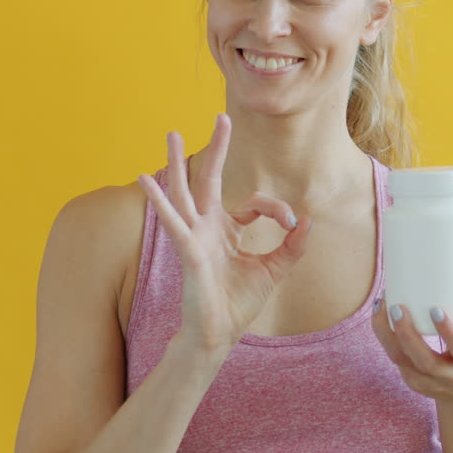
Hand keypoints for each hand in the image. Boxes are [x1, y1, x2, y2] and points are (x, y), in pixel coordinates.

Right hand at [137, 113, 314, 352]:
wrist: (218, 334)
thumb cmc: (238, 304)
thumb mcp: (274, 271)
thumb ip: (291, 247)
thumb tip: (308, 221)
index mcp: (226, 230)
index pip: (252, 202)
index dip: (275, 208)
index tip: (291, 223)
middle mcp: (207, 227)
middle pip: (210, 179)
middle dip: (216, 149)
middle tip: (221, 118)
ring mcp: (194, 236)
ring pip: (184, 192)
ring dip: (178, 163)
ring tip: (171, 134)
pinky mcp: (187, 250)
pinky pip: (173, 220)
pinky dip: (159, 200)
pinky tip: (144, 179)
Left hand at [370, 288, 452, 403]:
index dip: (449, 333)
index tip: (436, 309)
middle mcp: (451, 376)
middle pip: (425, 361)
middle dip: (408, 335)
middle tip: (397, 306)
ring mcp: (428, 380)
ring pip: (402, 362)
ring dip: (388, 335)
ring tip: (382, 307)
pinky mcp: (412, 378)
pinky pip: (394, 359)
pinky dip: (383, 337)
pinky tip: (379, 313)